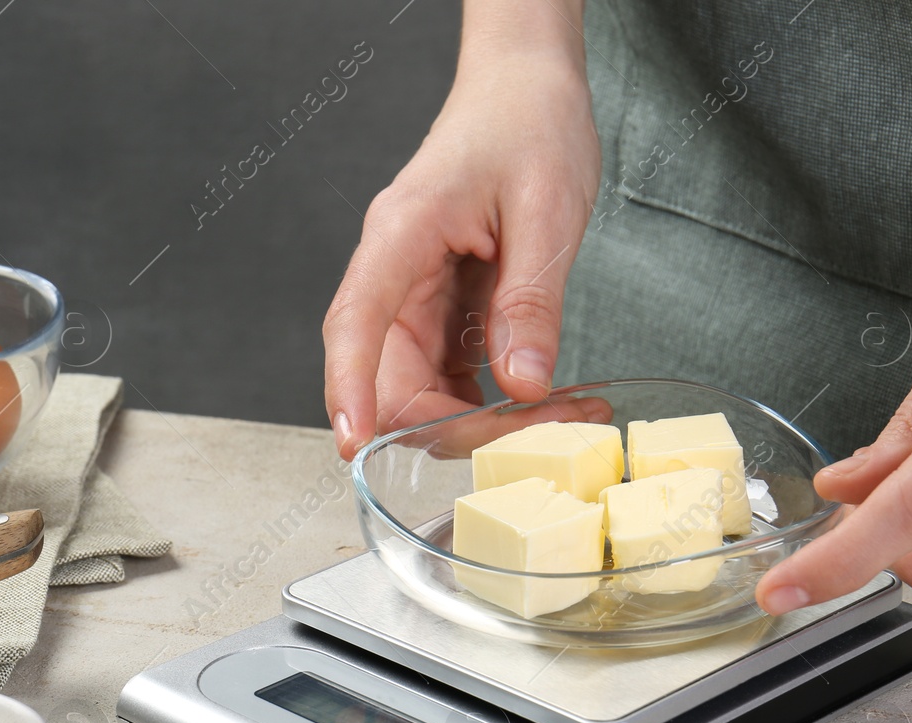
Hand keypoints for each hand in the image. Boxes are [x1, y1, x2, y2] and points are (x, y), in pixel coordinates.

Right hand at [322, 15, 606, 459]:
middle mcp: (394, 276)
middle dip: (453, 425)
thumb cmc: (528, 124)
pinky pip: (449, 377)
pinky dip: (492, 402)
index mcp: (400, 236)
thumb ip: (532, 299)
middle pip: (388, 379)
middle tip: (540, 432)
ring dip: (481, 421)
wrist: (525, 90)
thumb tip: (524, 384)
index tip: (353, 443)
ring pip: (420, 389)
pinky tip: (543, 398)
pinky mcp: (441, 313)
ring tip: (563, 413)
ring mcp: (415, 300)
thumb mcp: (547, 207)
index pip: (354, 324)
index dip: (348, 388)